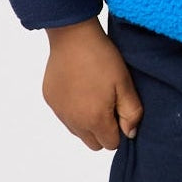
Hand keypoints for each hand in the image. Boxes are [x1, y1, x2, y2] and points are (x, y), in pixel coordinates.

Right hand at [42, 17, 143, 148]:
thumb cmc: (102, 58)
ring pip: (77, 131)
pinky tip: (79, 88)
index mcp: (95, 119)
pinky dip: (72, 109)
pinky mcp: (50, 100)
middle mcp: (74, 121)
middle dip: (103, 131)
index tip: (119, 110)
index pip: (110, 144)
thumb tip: (129, 133)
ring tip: (93, 95)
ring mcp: (59, 111)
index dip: (119, 129)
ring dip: (87, 122)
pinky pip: (64, 116)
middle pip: (93, 143)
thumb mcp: (125, 84)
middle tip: (108, 104)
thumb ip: (131, 113)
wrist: (73, 37)